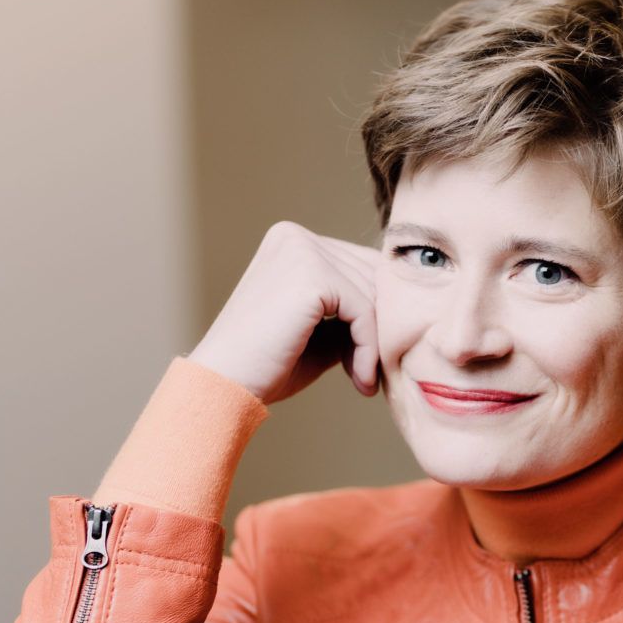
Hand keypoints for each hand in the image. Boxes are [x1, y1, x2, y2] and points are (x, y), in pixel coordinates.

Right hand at [187, 220, 383, 406]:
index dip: (374, 313)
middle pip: (371, 276)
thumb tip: (398, 311)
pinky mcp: (311, 276)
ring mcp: (302, 251)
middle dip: (377, 327)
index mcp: (292, 242)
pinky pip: (365, 311)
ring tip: (362, 379)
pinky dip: (368, 348)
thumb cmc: (265, 365)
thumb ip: (351, 312)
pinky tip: (359, 379)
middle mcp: (295, 237)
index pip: (360, 266)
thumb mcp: (318, 331)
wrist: (224, 385)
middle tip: (368, 372)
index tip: (368, 358)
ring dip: (374, 343)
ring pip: (372, 294)